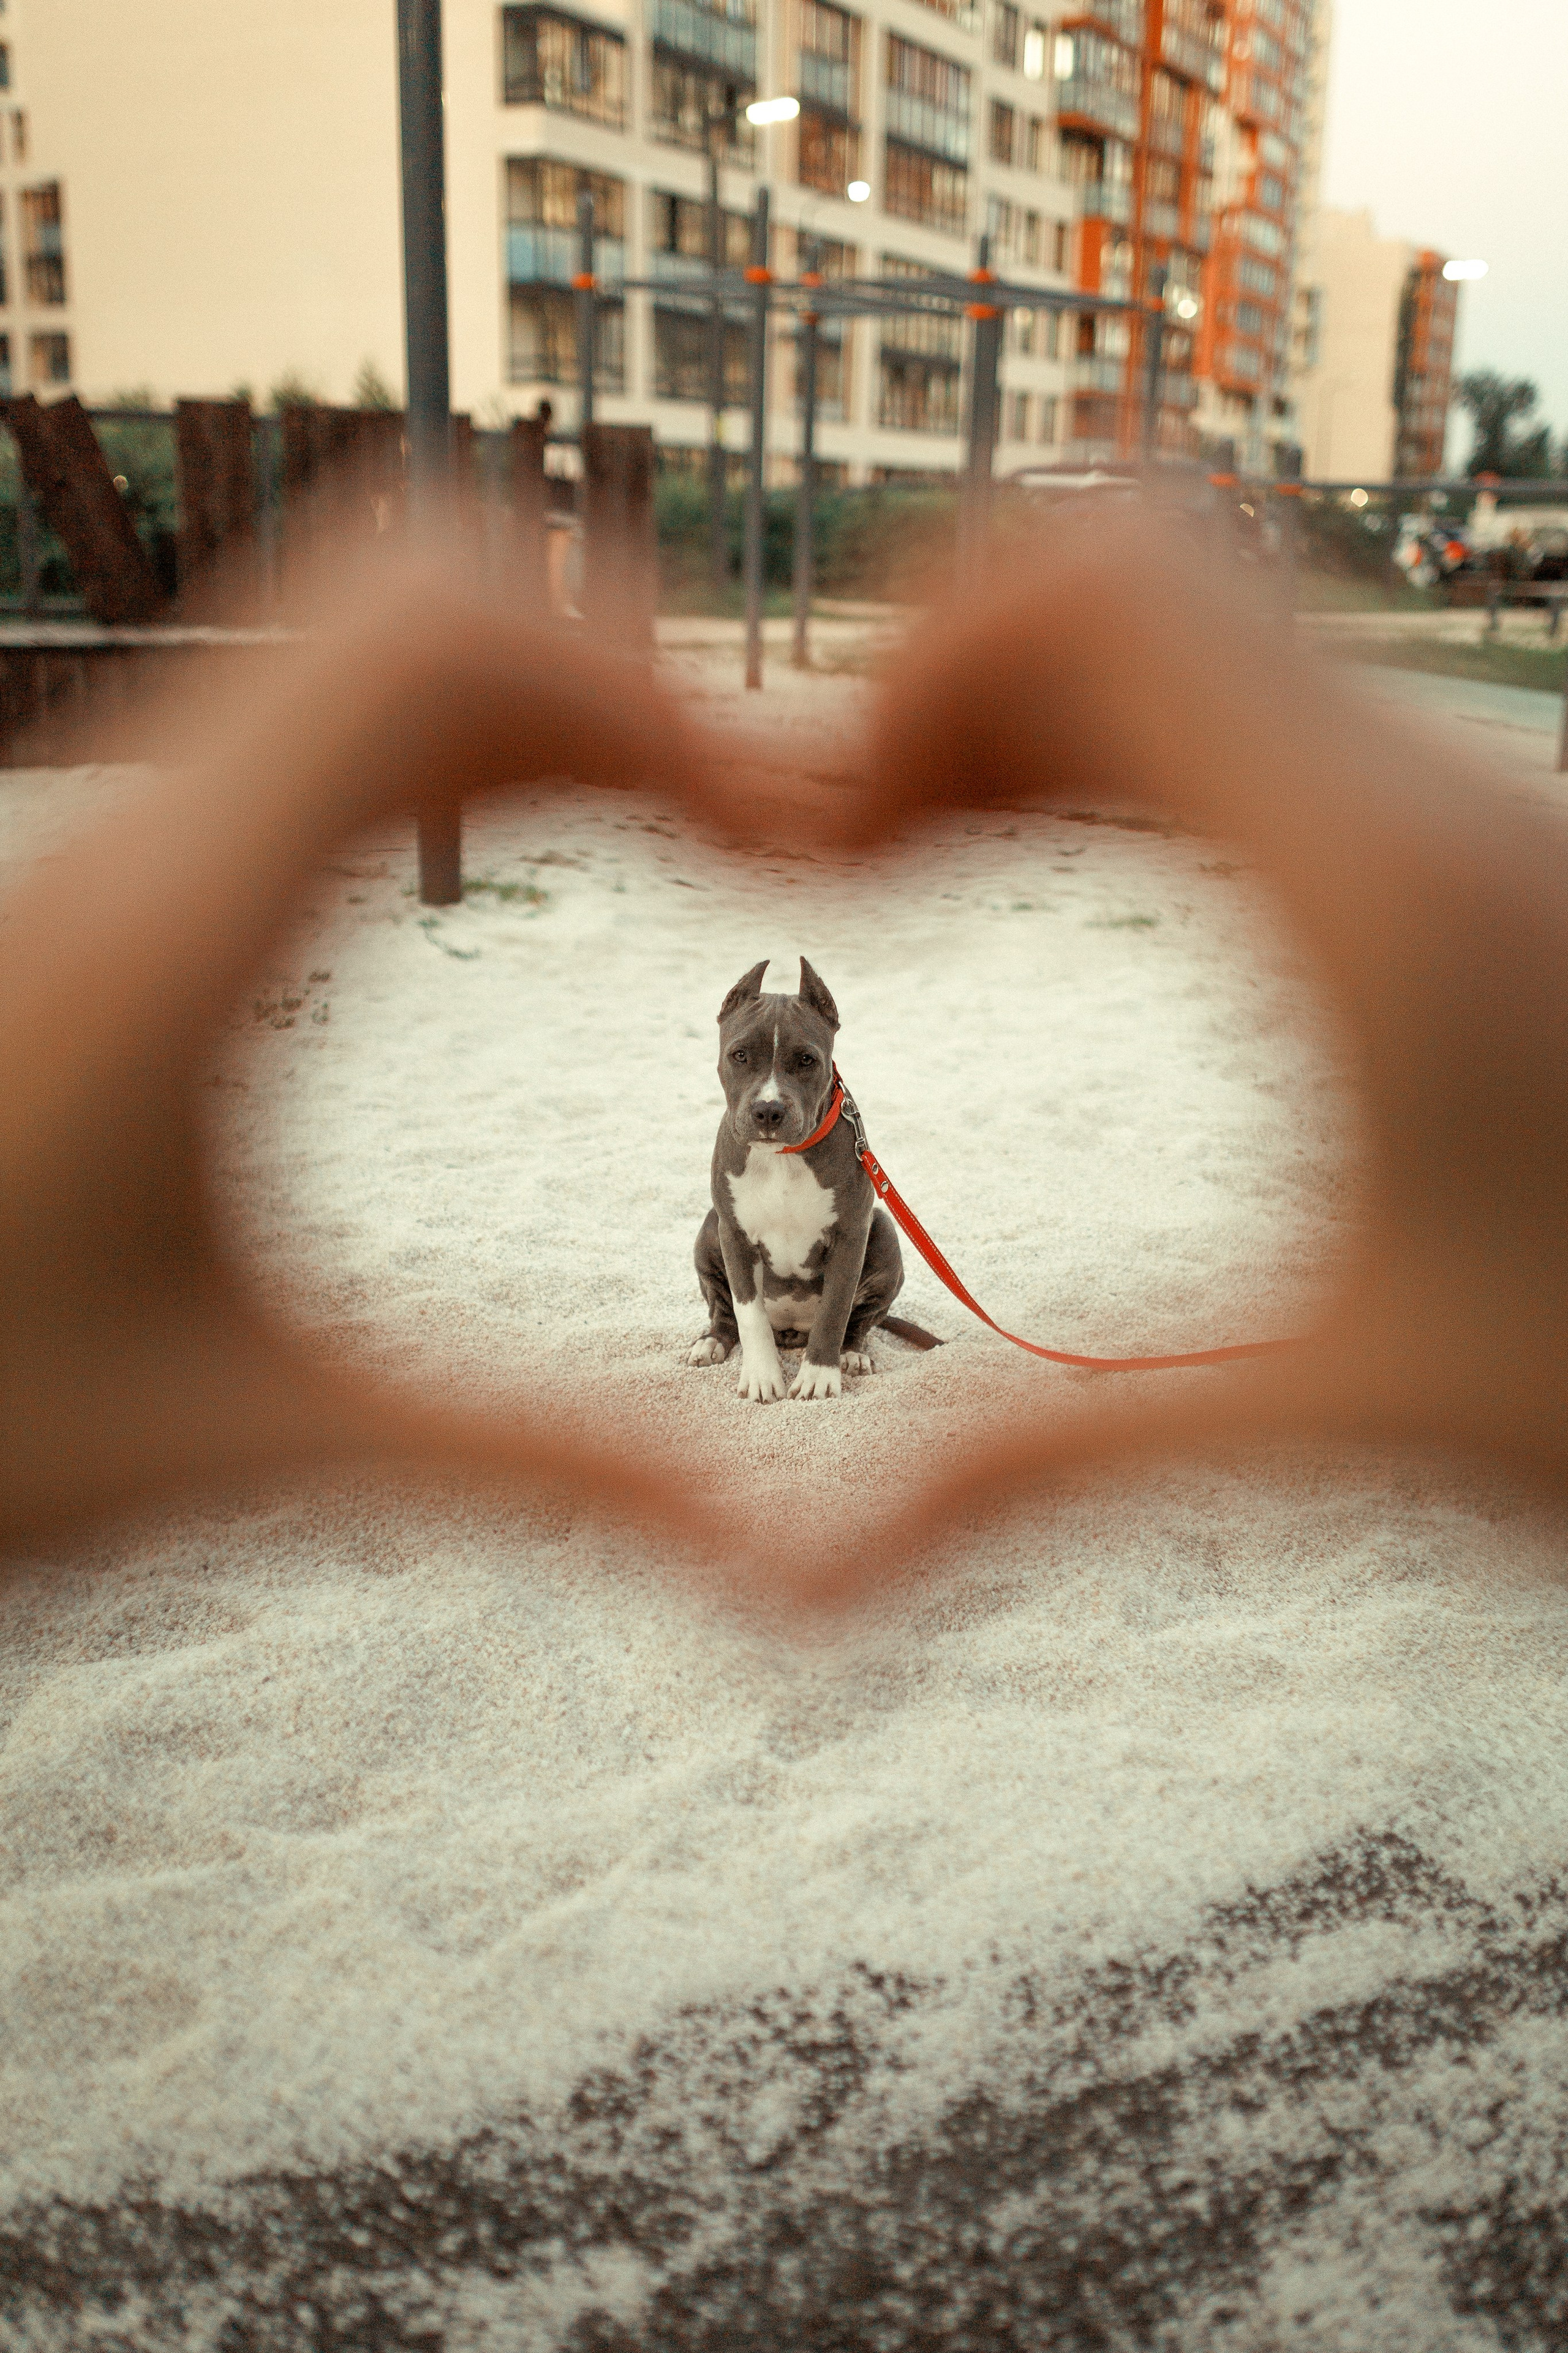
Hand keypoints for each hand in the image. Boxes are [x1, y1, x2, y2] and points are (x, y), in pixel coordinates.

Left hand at [0, 549, 724, 1562]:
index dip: (655, 707)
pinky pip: (300, 709)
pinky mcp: (106, 870)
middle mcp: (136, 837)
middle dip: (616, 670)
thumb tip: (771, 1547)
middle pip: (415, 582)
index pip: (442, 651)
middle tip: (736, 842)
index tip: (774, 862)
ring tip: (664, 840)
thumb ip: (534, 1472)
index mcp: (178, 939)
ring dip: (534, 689)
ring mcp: (110, 832)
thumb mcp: (253, 1447)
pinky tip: (510, 861)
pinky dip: (447, 733)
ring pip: (352, 623)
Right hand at [800, 509, 1567, 1603]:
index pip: (1091, 596)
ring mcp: (1460, 803)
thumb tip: (814, 1573)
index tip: (828, 866)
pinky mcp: (1476, 844)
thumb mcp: (1347, 1421)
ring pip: (1197, 619)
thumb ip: (1055, 1469)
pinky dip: (1133, 744)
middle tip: (870, 862)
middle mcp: (1423, 797)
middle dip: (947, 679)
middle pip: (1121, 566)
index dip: (906, 682)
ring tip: (945, 863)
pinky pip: (1266, 704)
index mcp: (1373, 893)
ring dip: (1037, 708)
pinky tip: (1087, 871)